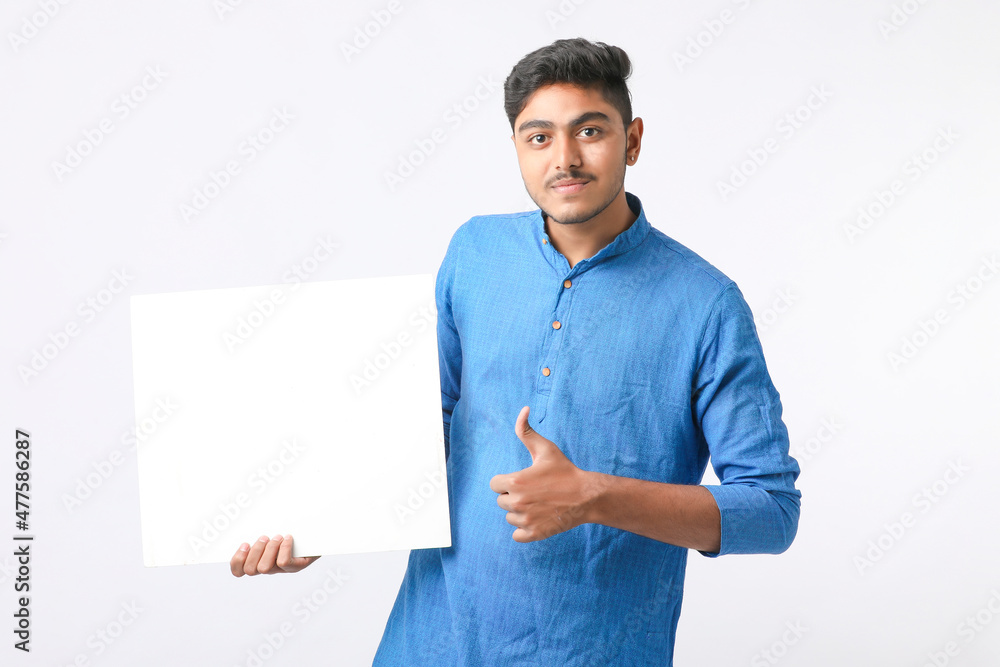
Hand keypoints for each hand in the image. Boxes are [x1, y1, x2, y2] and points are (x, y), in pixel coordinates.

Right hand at [230, 534, 319, 576]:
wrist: (317, 532)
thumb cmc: (290, 527)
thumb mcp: (272, 526)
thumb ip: (259, 525)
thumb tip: (246, 515)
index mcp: (258, 559)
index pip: (239, 571)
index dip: (237, 560)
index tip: (244, 544)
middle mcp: (269, 567)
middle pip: (251, 570)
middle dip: (255, 551)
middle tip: (264, 537)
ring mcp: (282, 570)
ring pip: (265, 568)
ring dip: (269, 550)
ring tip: (277, 536)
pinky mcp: (297, 567)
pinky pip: (284, 563)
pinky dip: (284, 549)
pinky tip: (288, 538)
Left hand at [489, 406, 600, 542]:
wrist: (587, 496)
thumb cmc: (565, 471)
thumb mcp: (545, 448)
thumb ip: (527, 430)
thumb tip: (524, 409)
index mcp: (515, 481)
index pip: (495, 484)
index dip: (507, 482)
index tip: (523, 480)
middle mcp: (517, 502)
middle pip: (501, 501)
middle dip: (514, 496)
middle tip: (535, 492)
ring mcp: (525, 519)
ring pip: (510, 517)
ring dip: (520, 513)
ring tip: (539, 504)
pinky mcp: (533, 534)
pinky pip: (517, 534)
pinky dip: (525, 529)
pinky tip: (538, 518)